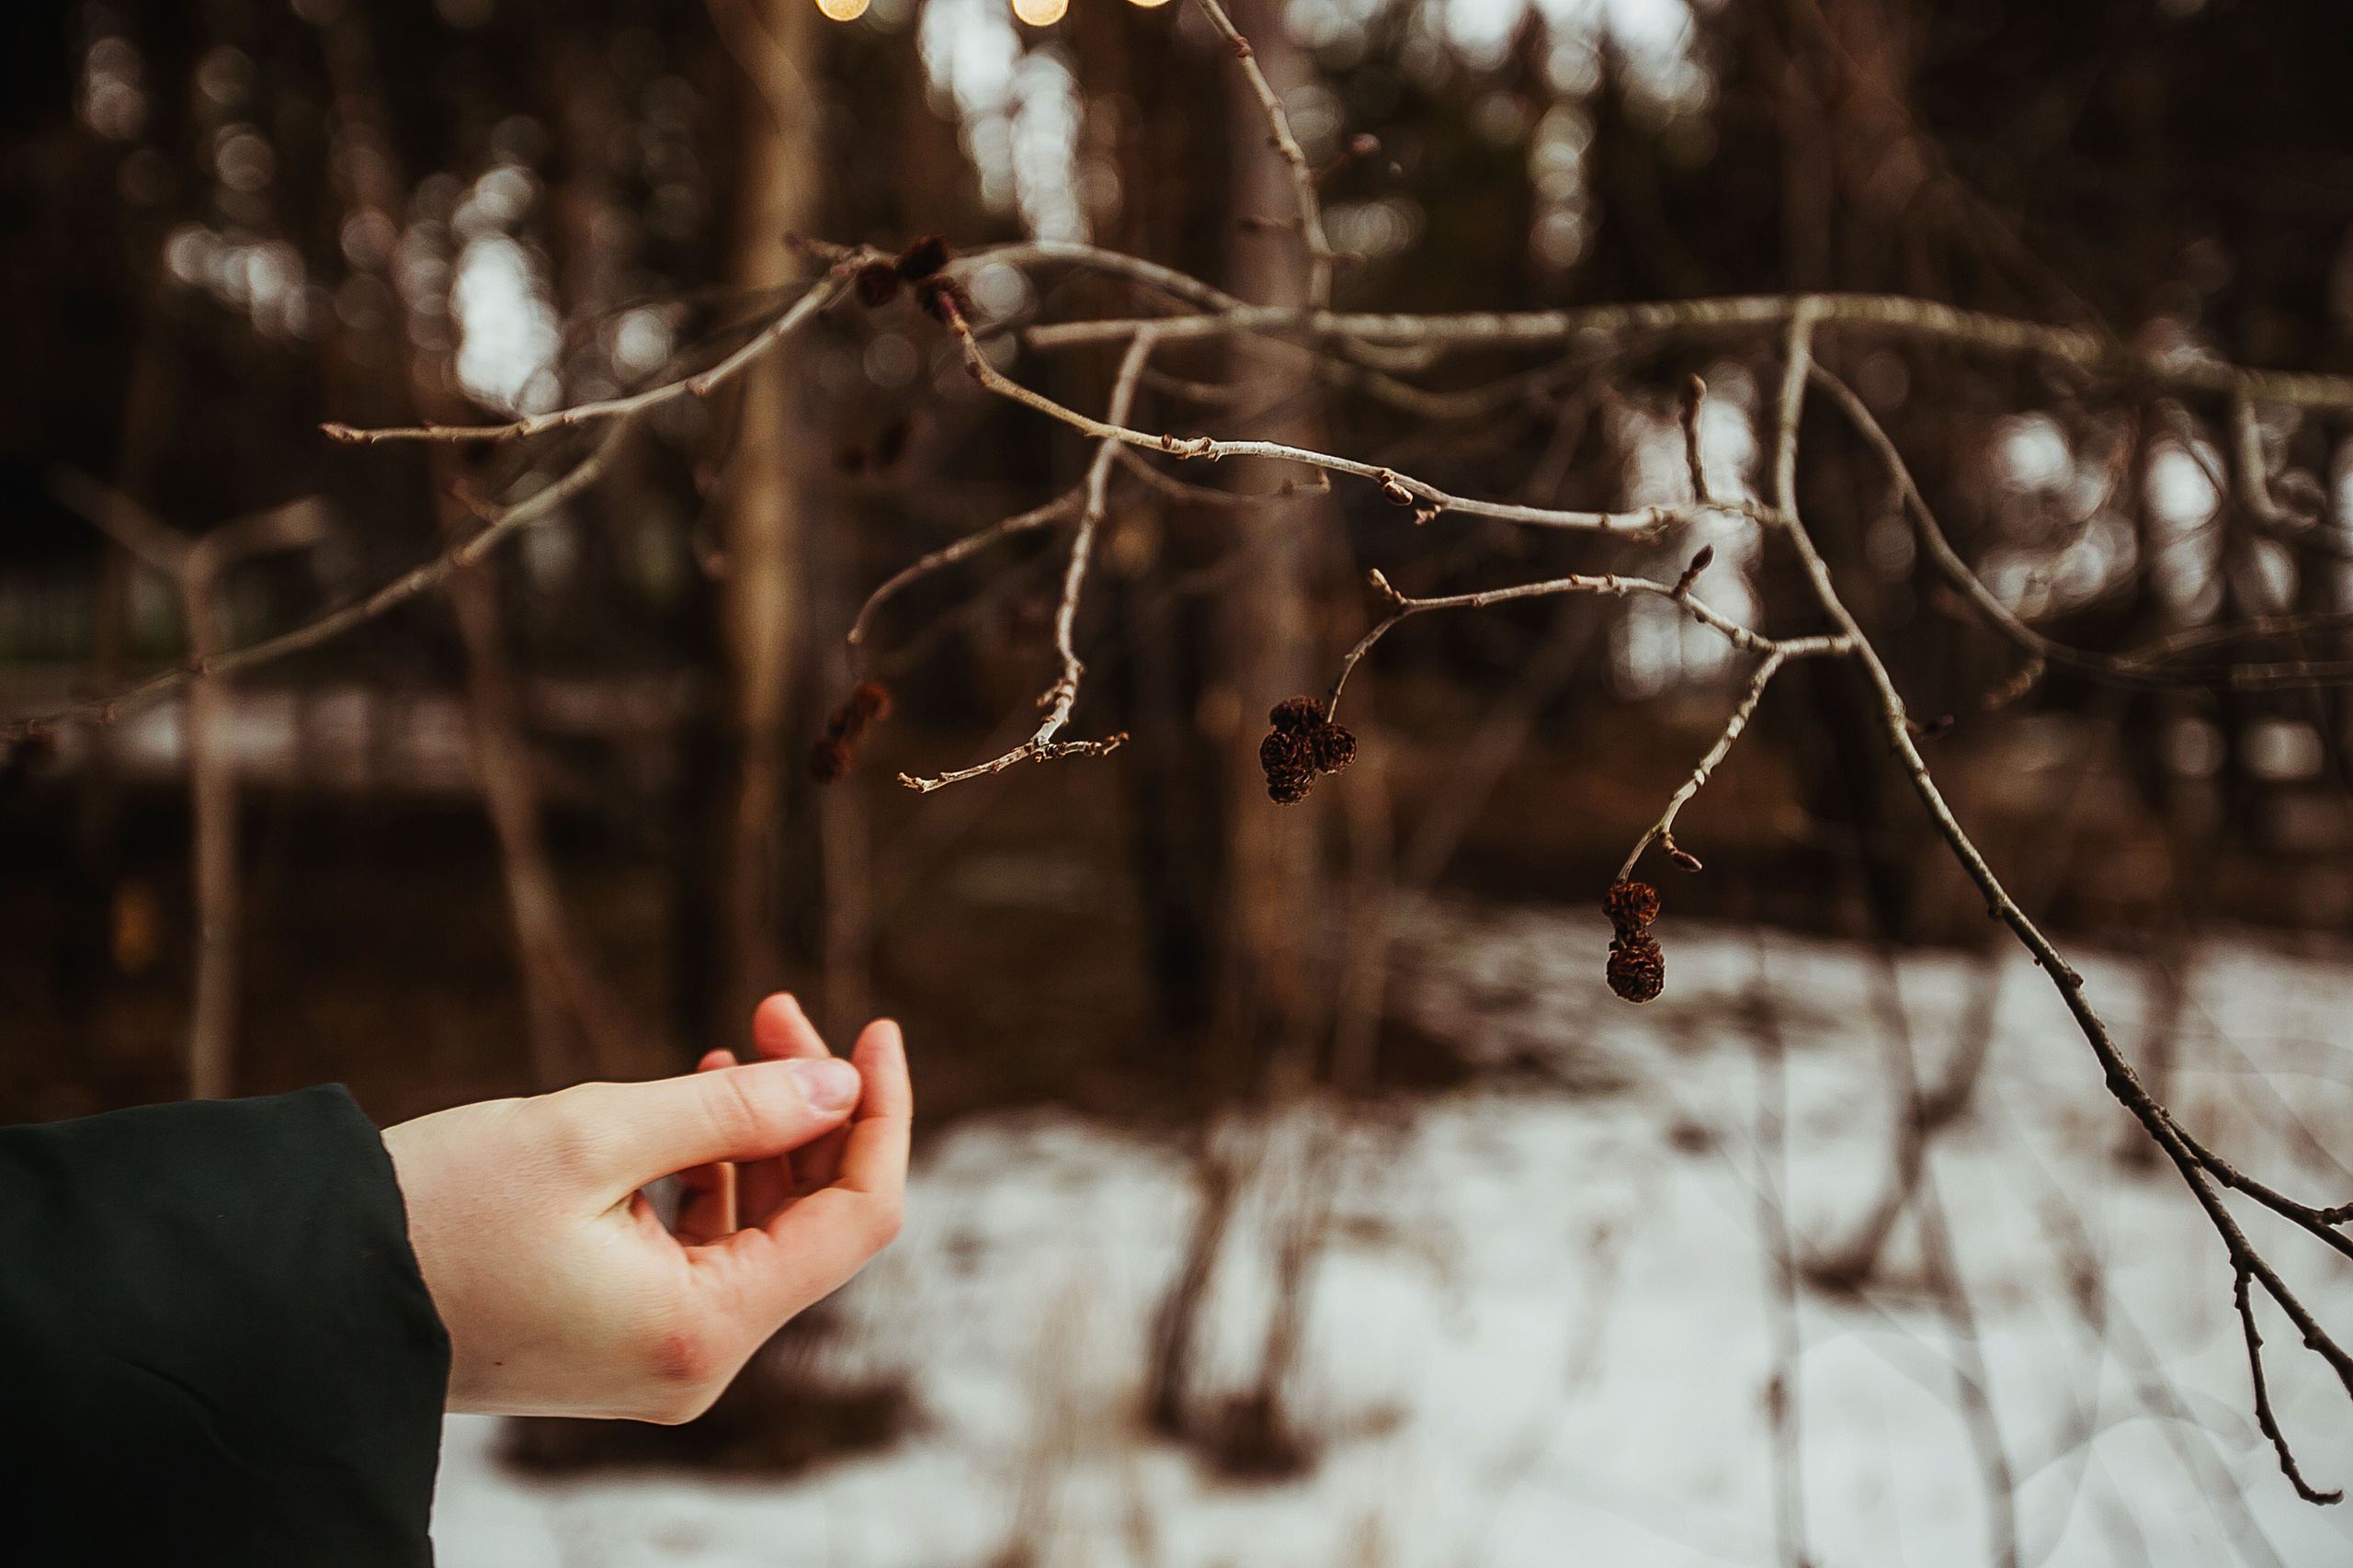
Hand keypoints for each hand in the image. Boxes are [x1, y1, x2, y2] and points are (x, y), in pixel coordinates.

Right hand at [380, 996, 909, 1422]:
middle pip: (812, 1223)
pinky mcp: (618, 1338)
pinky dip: (713, 1174)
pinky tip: (695, 1104)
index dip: (881, 1114)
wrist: (304, 1293)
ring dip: (762, 1133)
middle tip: (776, 1007)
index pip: (856, 1219)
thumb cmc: (437, 1212)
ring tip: (740, 1038)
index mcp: (704, 1329)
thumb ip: (734, 1109)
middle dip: (814, 1108)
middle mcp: (696, 1363)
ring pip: (760, 1232)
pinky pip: (704, 1250)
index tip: (875, 1026)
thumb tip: (842, 1085)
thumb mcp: (594, 1135)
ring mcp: (658, 1358)